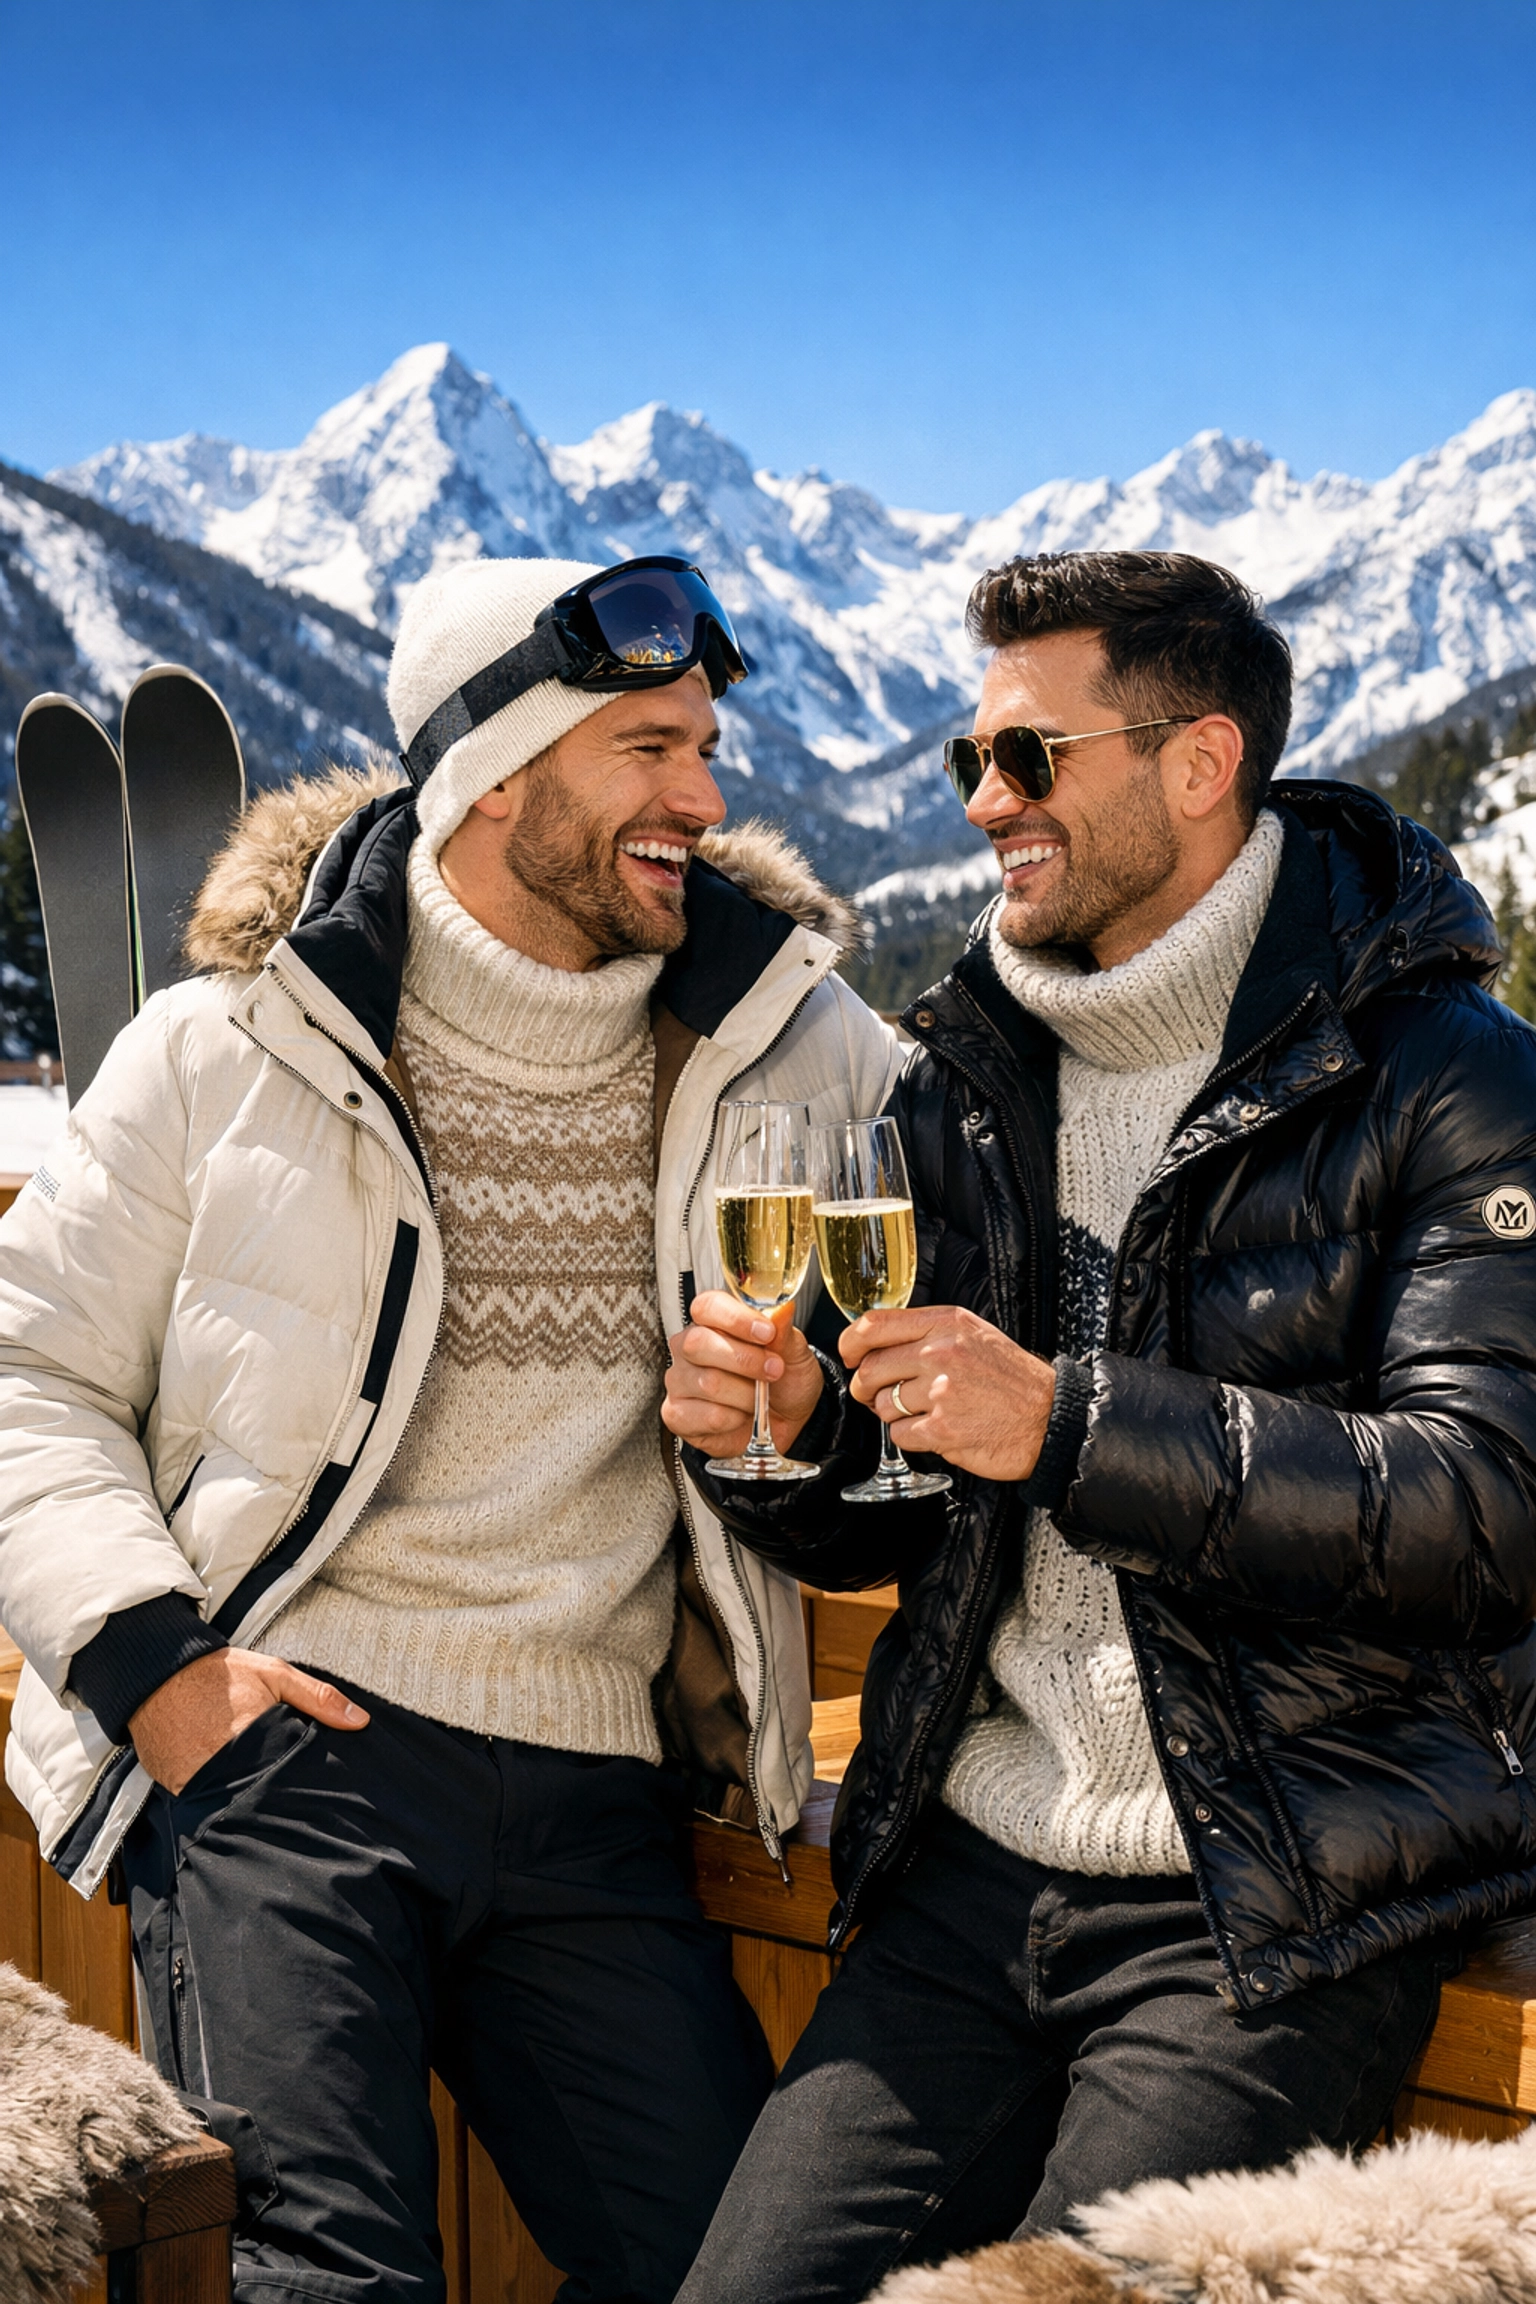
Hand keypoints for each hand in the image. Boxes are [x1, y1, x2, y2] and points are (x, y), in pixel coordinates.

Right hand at [129, 1648, 368, 1794]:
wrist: (156, 1672)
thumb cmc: (219, 1673)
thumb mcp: (275, 1675)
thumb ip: (319, 1698)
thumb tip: (360, 1721)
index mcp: (253, 1742)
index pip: (290, 1777)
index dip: (302, 1781)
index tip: (311, 1781)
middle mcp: (223, 1770)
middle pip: (262, 1795)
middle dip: (276, 1791)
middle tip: (283, 1782)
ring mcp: (195, 1784)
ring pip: (233, 1803)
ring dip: (244, 1796)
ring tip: (254, 1783)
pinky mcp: (176, 1789)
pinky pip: (204, 1801)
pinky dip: (216, 1795)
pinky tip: (225, 1783)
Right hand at [663, 1290, 824, 1459]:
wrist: (787, 1422)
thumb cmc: (784, 1381)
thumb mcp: (794, 1353)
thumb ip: (784, 1332)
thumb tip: (782, 1308)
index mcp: (713, 1322)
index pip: (707, 1306)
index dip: (736, 1319)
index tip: (767, 1333)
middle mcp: (689, 1347)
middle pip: (699, 1343)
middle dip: (745, 1360)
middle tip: (773, 1370)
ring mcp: (679, 1381)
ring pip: (707, 1383)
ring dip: (746, 1394)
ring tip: (760, 1397)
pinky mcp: (678, 1414)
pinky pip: (707, 1415)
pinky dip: (735, 1419)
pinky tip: (741, 1415)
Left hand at [841, 1304, 1055, 1482]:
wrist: (1048, 1418)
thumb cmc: (1012, 1379)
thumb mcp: (974, 1335)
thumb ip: (929, 1332)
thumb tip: (877, 1340)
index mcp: (946, 1324)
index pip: (875, 1326)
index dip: (850, 1342)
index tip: (849, 1354)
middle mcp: (940, 1353)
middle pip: (870, 1368)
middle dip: (865, 1386)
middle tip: (876, 1393)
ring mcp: (940, 1392)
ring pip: (881, 1404)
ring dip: (892, 1413)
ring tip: (920, 1411)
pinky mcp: (942, 1429)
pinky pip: (899, 1434)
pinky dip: (910, 1436)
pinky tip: (933, 1429)